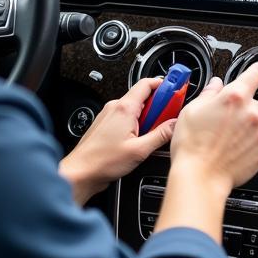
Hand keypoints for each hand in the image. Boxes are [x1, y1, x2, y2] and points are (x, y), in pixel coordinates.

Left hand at [60, 77, 177, 204]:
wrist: (80, 173)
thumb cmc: (101, 161)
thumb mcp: (140, 150)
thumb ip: (161, 135)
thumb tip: (176, 125)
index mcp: (124, 108)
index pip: (148, 83)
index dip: (165, 85)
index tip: (177, 91)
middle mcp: (115, 107)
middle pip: (144, 96)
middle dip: (160, 106)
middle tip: (169, 119)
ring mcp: (110, 115)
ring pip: (136, 107)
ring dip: (149, 116)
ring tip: (153, 133)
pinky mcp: (107, 124)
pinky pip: (127, 116)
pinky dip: (138, 123)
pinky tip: (140, 138)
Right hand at [169, 62, 257, 195]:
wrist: (201, 177)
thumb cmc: (192, 146)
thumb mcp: (191, 111)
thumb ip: (209, 94)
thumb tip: (216, 85)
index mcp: (234, 97)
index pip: (255, 73)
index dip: (257, 70)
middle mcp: (252, 112)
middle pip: (252, 102)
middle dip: (241, 108)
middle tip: (223, 122)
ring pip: (257, 122)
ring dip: (246, 127)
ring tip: (225, 139)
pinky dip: (250, 143)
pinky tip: (233, 149)